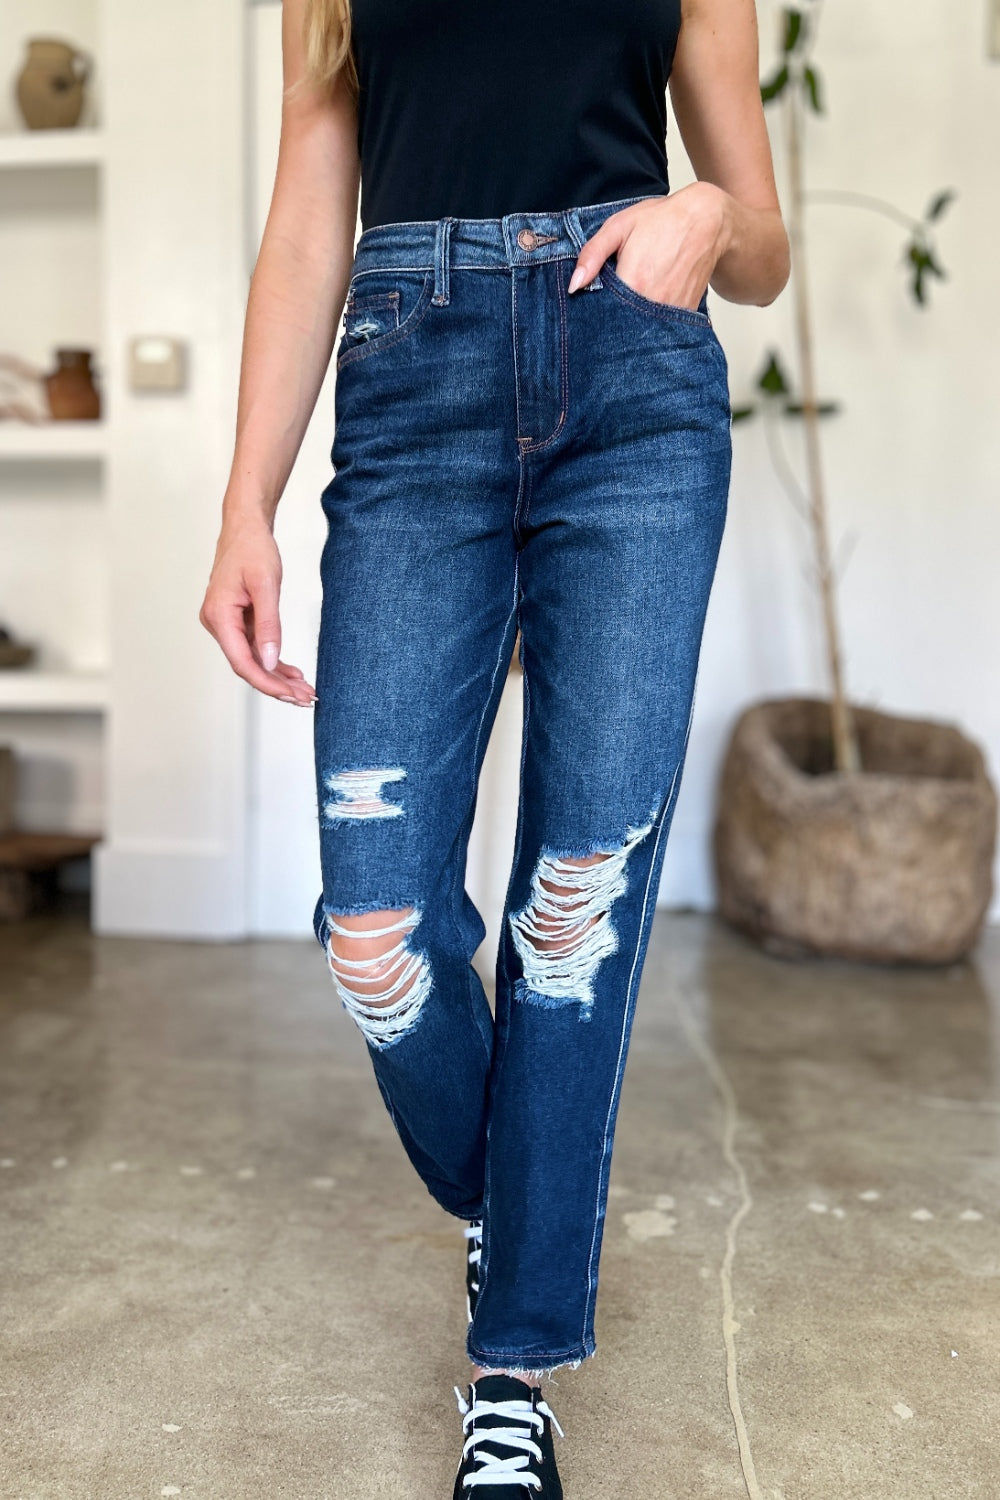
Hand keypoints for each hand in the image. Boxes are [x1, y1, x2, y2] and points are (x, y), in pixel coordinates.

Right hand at [199, 512, 316, 705]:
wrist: (245, 528)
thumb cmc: (253, 549)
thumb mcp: (266, 585)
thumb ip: (269, 625)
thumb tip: (271, 661)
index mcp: (219, 616)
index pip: (243, 662)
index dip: (268, 683)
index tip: (292, 695)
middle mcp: (217, 623)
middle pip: (247, 665)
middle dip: (277, 685)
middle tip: (306, 698)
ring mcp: (225, 623)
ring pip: (252, 659)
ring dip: (278, 676)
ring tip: (305, 690)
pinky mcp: (236, 620)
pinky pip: (254, 647)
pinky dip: (273, 661)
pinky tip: (292, 673)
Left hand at [567, 182, 731, 312]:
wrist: (707, 222)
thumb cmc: (662, 220)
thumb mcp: (619, 227)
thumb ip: (592, 255)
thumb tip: (574, 285)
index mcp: (633, 282)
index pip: (600, 313)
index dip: (592, 311)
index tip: (589, 303)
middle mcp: (653, 303)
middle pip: (620, 325)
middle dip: (610, 319)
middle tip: (609, 302)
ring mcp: (671, 312)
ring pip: (641, 329)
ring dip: (630, 322)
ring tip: (632, 298)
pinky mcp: (684, 315)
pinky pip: (659, 328)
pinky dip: (649, 321)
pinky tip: (646, 303)